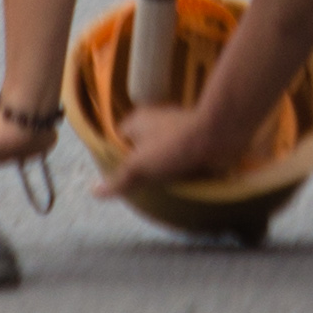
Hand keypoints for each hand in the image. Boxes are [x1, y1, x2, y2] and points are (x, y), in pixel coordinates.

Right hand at [106, 97, 249, 193]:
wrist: (219, 135)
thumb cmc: (174, 146)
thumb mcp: (139, 167)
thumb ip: (118, 180)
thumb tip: (93, 191)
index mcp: (137, 121)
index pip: (118, 140)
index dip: (117, 158)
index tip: (120, 178)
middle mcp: (155, 121)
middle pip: (141, 148)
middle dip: (143, 166)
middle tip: (142, 187)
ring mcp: (177, 129)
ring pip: (163, 153)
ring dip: (164, 169)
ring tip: (164, 187)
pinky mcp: (195, 139)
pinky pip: (183, 157)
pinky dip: (182, 168)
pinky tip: (184, 181)